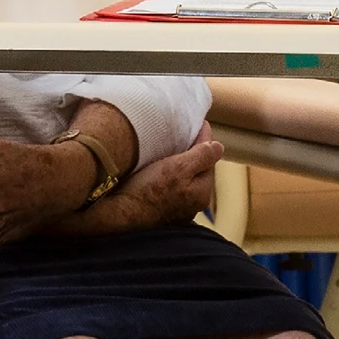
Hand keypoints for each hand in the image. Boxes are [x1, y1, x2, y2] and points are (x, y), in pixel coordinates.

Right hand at [49, 123, 226, 237]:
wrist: (119, 216)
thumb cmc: (148, 191)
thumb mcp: (178, 167)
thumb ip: (201, 156)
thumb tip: (219, 146)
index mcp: (202, 192)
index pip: (208, 159)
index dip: (202, 139)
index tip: (198, 122)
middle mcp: (193, 204)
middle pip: (196, 170)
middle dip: (191, 153)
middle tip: (181, 133)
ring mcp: (177, 211)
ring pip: (182, 180)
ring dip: (177, 165)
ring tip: (166, 149)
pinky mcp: (160, 212)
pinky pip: (168, 189)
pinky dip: (165, 178)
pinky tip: (154, 171)